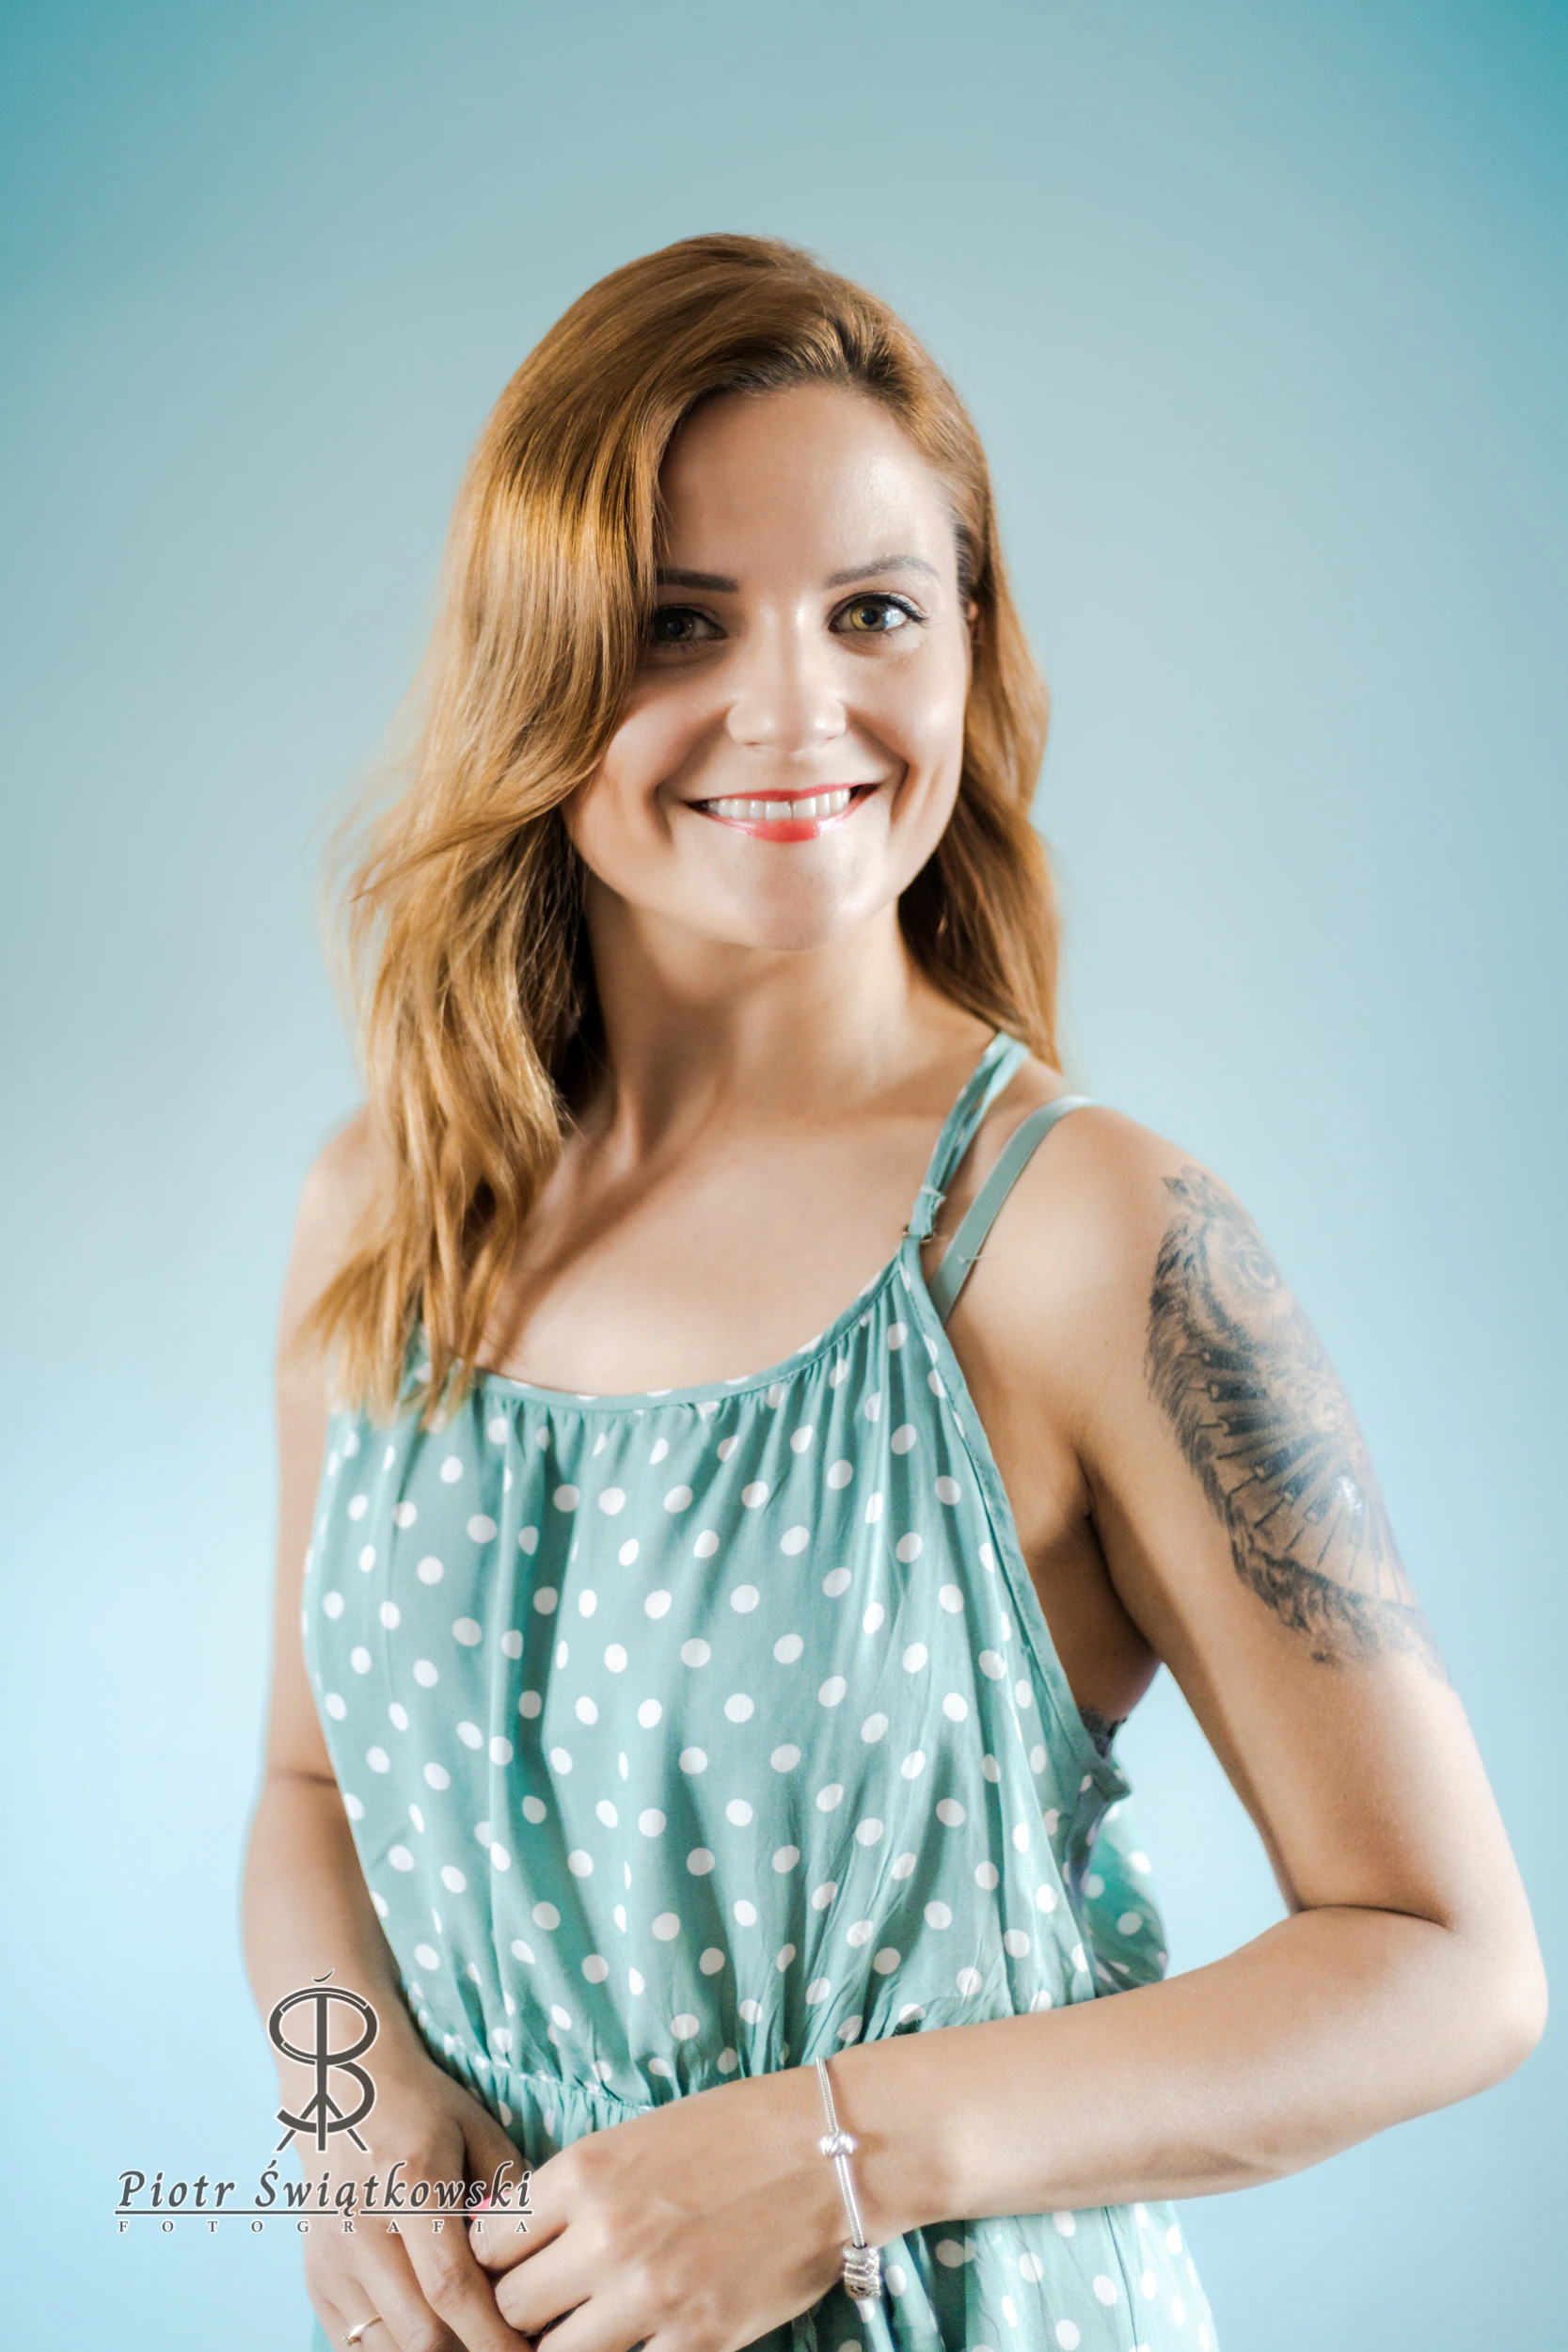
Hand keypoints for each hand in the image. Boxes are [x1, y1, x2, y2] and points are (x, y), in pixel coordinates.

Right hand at [298, 2051, 533, 2351]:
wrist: (340, 2088)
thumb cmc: (422, 2107)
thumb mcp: (478, 2132)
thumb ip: (510, 2197)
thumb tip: (541, 2267)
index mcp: (410, 2185)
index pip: (452, 2286)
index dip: (493, 2334)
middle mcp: (360, 2230)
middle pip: (420, 2332)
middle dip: (471, 2351)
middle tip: (512, 2346)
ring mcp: (330, 2261)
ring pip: (387, 2348)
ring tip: (473, 2338)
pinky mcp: (316, 2280)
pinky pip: (357, 2346)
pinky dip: (398, 2351)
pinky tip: (434, 2335)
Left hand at [467, 2065, 850, 2351]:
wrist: (832, 2151)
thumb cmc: (734, 2131)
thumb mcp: (636, 2138)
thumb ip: (569, 2189)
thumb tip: (503, 2235)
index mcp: (584, 2173)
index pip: (487, 2244)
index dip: (493, 2264)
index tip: (514, 2269)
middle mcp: (605, 2235)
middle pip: (510, 2309)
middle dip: (523, 2313)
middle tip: (551, 2306)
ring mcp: (650, 2294)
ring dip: (565, 2345)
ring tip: (592, 2327)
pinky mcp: (698, 2340)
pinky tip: (643, 2336)